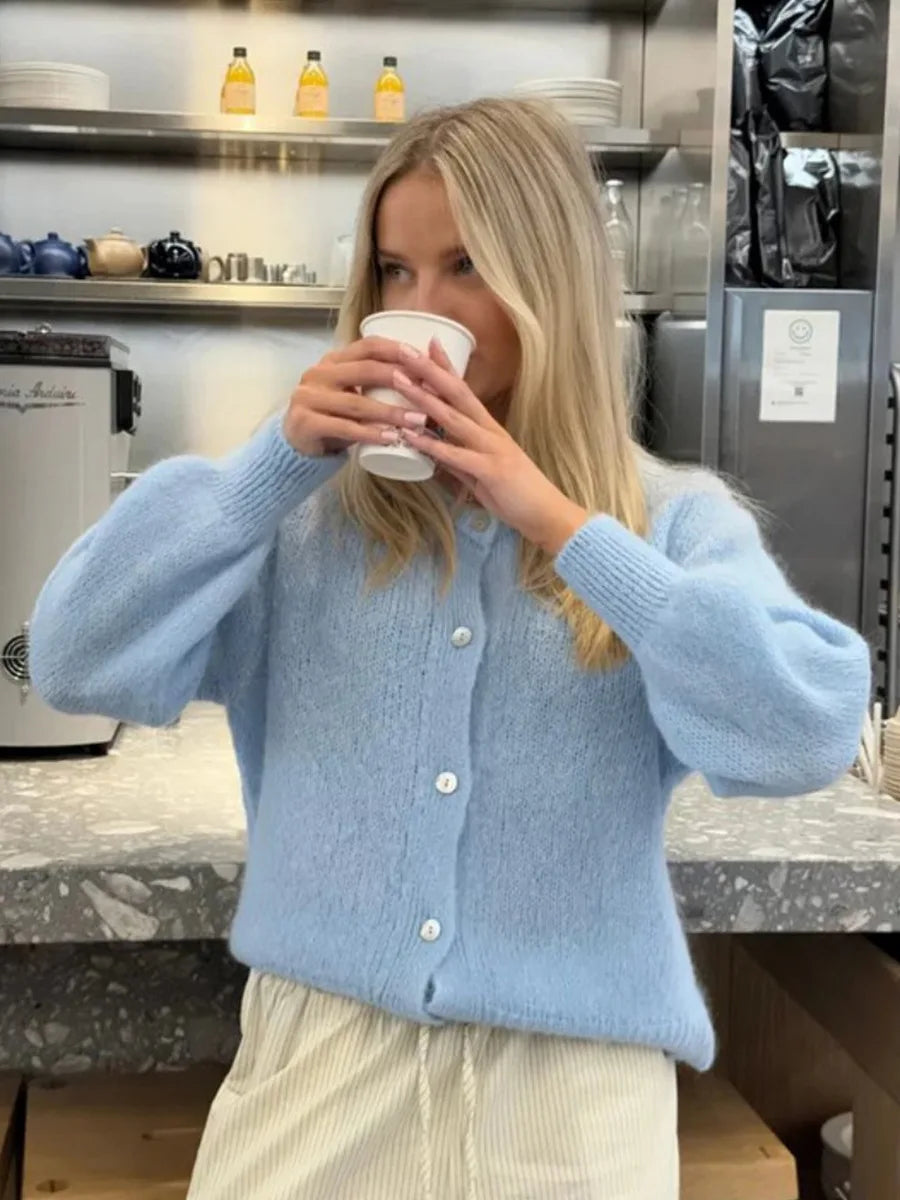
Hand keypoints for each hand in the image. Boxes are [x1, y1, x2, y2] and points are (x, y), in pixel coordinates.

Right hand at [284, 337, 429, 457]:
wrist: (295, 445)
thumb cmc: (333, 418)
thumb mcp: (351, 394)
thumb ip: (374, 382)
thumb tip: (424, 378)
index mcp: (333, 360)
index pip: (368, 346)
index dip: (396, 350)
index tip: (423, 358)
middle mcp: (319, 373)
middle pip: (365, 370)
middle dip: (400, 379)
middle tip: (428, 391)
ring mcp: (309, 397)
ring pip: (357, 403)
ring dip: (391, 412)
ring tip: (418, 421)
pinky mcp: (306, 422)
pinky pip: (344, 427)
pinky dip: (370, 433)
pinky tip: (390, 438)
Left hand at [392, 339, 588, 554]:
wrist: (547, 515)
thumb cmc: (517, 494)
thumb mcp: (481, 474)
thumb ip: (458, 461)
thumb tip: (433, 452)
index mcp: (489, 429)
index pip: (464, 391)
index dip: (446, 367)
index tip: (427, 344)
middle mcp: (490, 431)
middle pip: (456, 393)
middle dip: (429, 370)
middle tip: (403, 350)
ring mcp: (491, 448)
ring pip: (452, 417)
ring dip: (424, 398)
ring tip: (399, 381)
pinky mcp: (490, 470)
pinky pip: (455, 455)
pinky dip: (432, 444)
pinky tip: (411, 435)